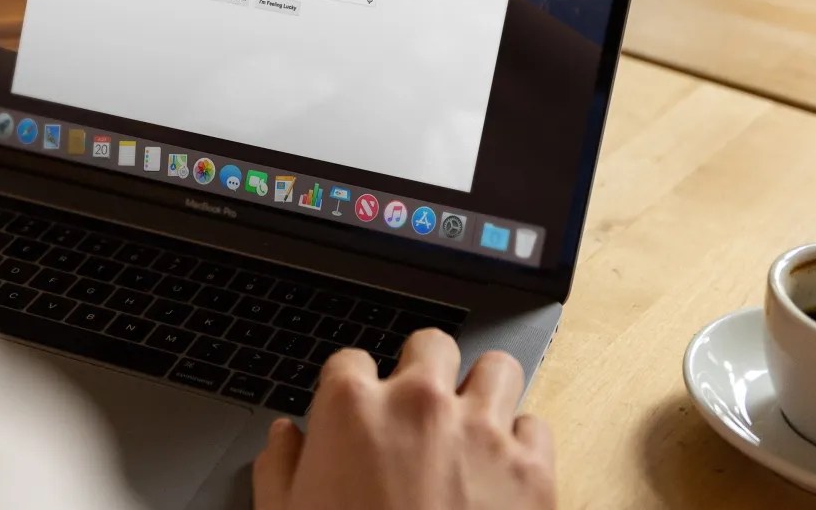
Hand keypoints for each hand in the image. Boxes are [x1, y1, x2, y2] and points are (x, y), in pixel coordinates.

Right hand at [253, 330, 555, 509]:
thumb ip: (279, 468)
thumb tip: (284, 437)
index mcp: (351, 409)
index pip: (350, 360)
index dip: (352, 389)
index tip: (358, 413)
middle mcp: (419, 404)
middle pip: (430, 345)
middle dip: (424, 371)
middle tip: (419, 409)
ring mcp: (482, 432)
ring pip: (497, 368)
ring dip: (483, 391)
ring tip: (471, 425)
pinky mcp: (532, 470)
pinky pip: (536, 425)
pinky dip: (522, 443)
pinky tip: (502, 471)